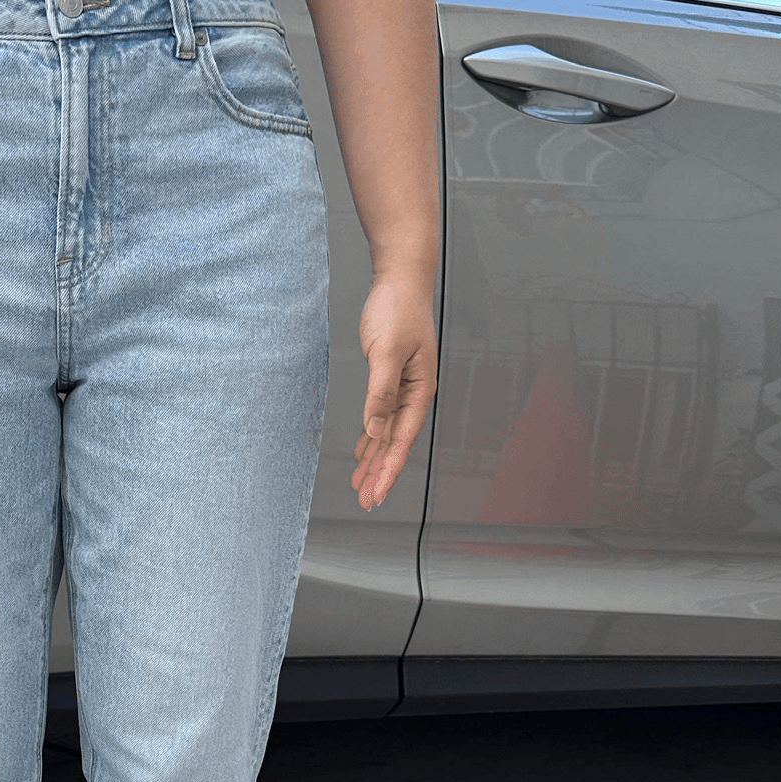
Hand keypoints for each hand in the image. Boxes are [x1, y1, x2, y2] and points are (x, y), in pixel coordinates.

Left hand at [351, 276, 436, 510]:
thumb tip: (374, 428)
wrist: (401, 279)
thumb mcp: (386, 352)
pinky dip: (371, 435)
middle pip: (395, 443)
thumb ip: (380, 392)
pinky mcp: (390, 377)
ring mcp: (404, 386)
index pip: (402, 441)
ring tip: (360, 485)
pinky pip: (381, 416)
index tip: (374, 495)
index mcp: (420, 390)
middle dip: (380, 473)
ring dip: (374, 459)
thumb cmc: (398, 309)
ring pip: (387, 432)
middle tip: (365, 502)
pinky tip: (363, 450)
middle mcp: (415, 393)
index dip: (388, 471)